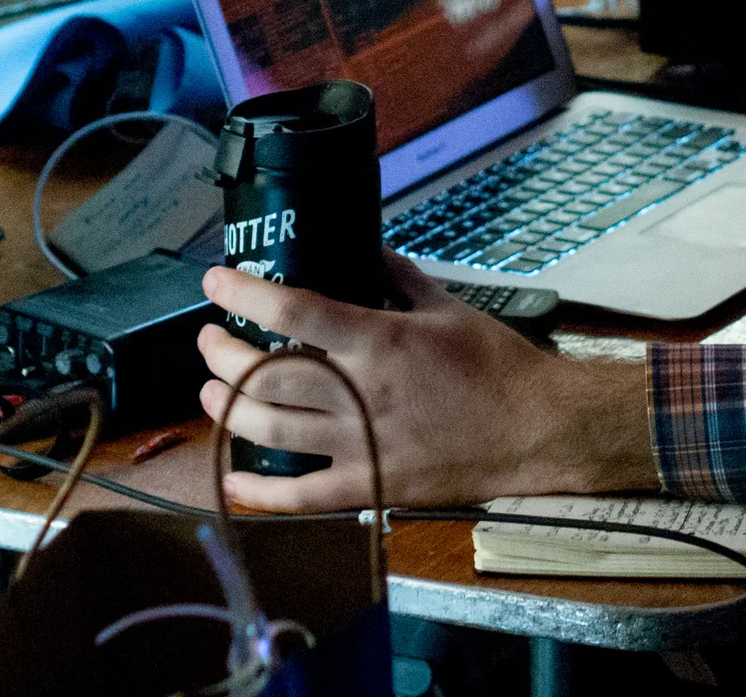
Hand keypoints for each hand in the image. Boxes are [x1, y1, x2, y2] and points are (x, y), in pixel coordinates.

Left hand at [196, 252, 656, 511]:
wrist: (536, 429)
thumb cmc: (497, 363)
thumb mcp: (448, 307)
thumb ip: (400, 277)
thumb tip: (367, 250)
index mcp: (380, 341)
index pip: (294, 312)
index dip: (245, 294)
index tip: (215, 281)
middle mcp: (360, 393)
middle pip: (265, 375)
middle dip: (222, 354)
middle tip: (209, 339)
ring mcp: (361, 446)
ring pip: (269, 431)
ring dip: (228, 408)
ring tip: (212, 390)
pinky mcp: (370, 487)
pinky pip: (301, 496)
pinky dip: (259, 492)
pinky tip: (232, 481)